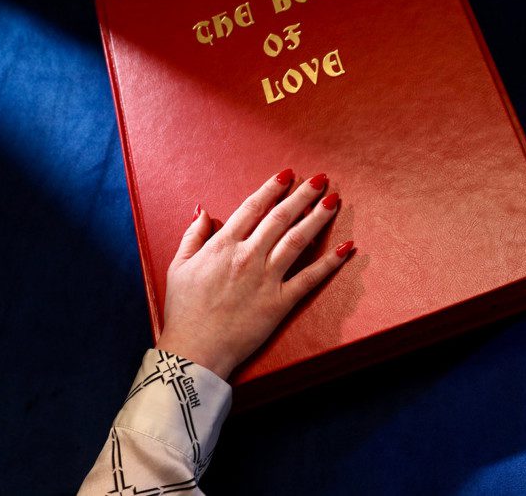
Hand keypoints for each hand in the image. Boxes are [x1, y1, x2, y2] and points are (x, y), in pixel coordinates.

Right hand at [155, 168, 354, 380]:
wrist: (194, 351)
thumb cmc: (184, 311)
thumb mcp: (178, 266)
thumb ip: (193, 235)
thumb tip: (204, 210)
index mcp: (223, 246)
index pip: (253, 207)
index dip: (272, 188)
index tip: (288, 174)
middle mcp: (247, 257)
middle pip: (280, 217)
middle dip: (303, 195)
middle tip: (322, 179)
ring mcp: (266, 279)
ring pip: (297, 240)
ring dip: (318, 218)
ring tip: (333, 201)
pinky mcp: (280, 303)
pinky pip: (309, 279)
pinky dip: (330, 263)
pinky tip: (346, 248)